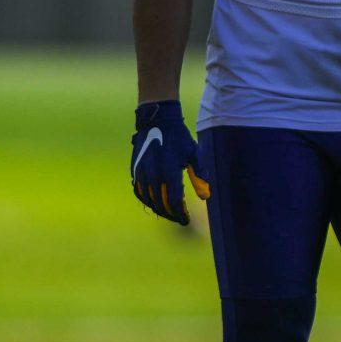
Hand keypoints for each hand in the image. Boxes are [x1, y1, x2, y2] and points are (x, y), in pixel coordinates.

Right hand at [130, 100, 208, 224]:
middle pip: (161, 204)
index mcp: (169, 172)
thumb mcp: (194, 153)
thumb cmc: (179, 138)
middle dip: (171, 214)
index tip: (186, 220)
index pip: (174, 202)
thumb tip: (205, 197)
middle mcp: (154, 175)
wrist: (157, 121)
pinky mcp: (135, 170)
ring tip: (168, 212)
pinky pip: (139, 192)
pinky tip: (154, 201)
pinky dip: (146, 200)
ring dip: (159, 209)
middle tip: (179, 217)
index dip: (180, 214)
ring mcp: (142, 173)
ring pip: (149, 200)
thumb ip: (199, 175)